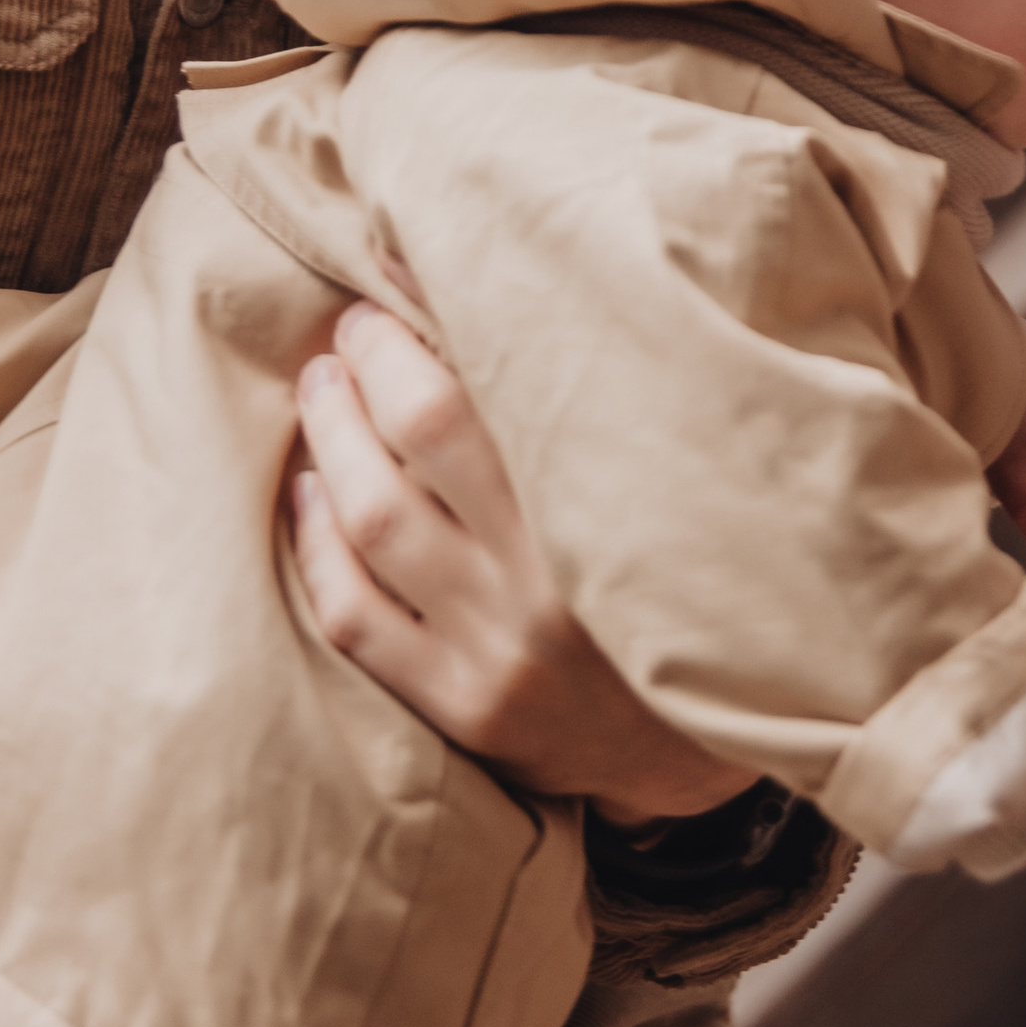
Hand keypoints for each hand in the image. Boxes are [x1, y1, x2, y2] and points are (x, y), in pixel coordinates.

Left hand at [291, 304, 750, 825]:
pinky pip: (355, 618)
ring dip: (330, 441)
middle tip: (348, 338)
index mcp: (615, 497)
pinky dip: (316, 545)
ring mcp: (505, 648)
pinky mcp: (467, 707)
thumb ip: (586, 392)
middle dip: (365, 371)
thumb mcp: (664, 477)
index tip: (385, 304)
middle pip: (421, 436)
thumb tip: (475, 287)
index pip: (492, 382)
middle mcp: (557, 574)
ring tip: (323, 393)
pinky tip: (311, 497)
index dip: (411, 335)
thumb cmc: (683, 572)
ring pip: (374, 522)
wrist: (714, 739)